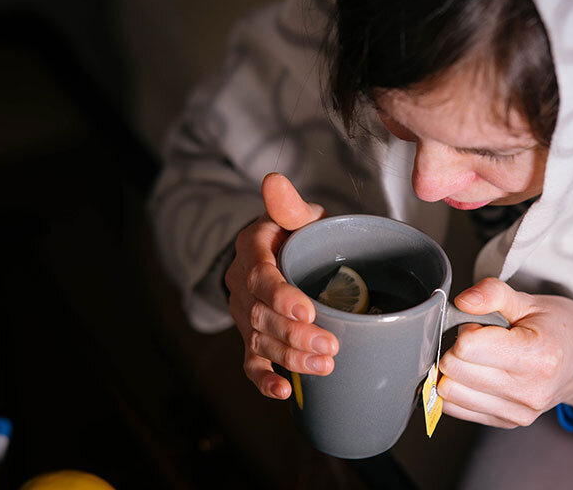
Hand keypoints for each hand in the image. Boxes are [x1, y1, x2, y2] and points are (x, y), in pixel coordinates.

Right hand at [224, 173, 338, 399]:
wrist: (283, 254)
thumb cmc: (296, 234)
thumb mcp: (295, 215)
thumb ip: (288, 205)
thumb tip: (274, 181)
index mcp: (251, 251)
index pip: (260, 276)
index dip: (281, 296)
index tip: (307, 311)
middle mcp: (242, 286)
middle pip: (262, 316)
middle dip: (295, 335)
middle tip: (330, 346)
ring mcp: (245, 315)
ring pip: (260, 342)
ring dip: (290, 358)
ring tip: (324, 366)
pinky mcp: (251, 338)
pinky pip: (251, 362)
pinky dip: (264, 379)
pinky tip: (282, 391)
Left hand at [437, 278, 572, 427]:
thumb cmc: (561, 329)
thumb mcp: (531, 301)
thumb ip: (494, 294)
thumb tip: (462, 302)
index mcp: (538, 356)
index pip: (468, 347)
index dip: (466, 328)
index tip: (483, 324)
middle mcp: (529, 390)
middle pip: (454, 370)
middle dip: (457, 348)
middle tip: (481, 339)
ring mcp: (518, 412)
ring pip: (449, 392)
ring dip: (455, 370)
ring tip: (482, 357)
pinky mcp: (507, 423)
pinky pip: (455, 407)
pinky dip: (459, 387)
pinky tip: (480, 374)